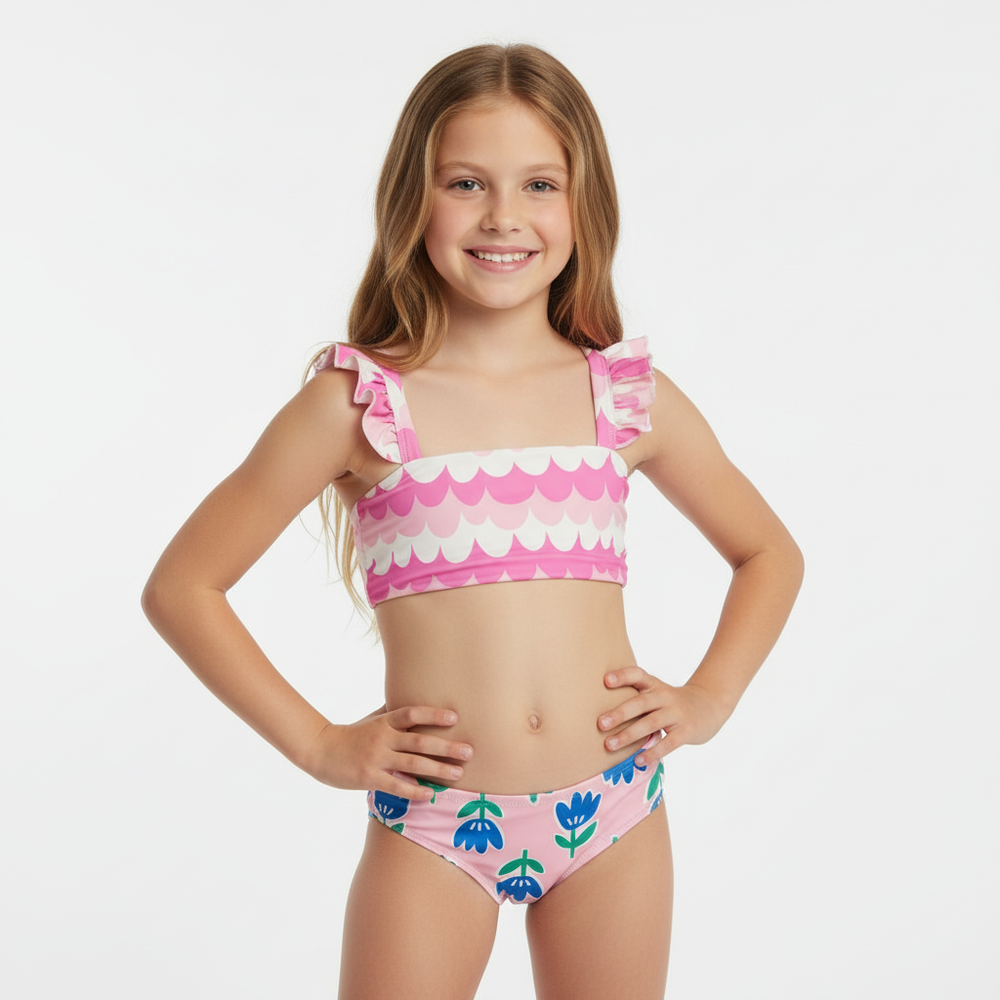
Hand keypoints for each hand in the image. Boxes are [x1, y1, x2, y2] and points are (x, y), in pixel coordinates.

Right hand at [305, 704, 473, 799]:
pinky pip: (397, 786)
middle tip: (469, 751)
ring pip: (413, 765)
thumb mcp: (371, 719)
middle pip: (419, 741)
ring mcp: (376, 759)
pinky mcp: (369, 778)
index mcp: (384, 722)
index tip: (455, 718)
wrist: (320, 750)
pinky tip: (430, 794)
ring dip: (438, 769)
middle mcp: (382, 738)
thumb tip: (410, 697)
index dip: (433, 714)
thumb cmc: (351, 734)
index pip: (412, 713)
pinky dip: (415, 791)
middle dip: (446, 747)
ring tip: (458, 774)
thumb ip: (391, 712)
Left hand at [598, 668, 728, 765]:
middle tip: (600, 724)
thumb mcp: (657, 692)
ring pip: (650, 723)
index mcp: (655, 685)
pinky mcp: (686, 731)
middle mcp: (665, 697)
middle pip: (641, 703)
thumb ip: (636, 698)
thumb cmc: (672, 702)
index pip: (638, 675)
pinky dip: (652, 752)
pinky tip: (638, 761)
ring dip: (629, 735)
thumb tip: (601, 714)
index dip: (623, 676)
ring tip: (610, 745)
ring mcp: (676, 714)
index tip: (605, 681)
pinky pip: (668, 743)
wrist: (710, 705)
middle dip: (619, 713)